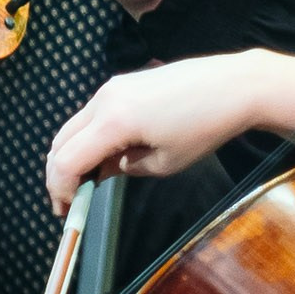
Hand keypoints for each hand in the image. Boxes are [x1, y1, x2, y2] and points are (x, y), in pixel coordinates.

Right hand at [44, 50, 294, 212]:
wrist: (234, 85)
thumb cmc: (206, 128)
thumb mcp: (164, 162)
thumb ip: (123, 168)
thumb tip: (100, 171)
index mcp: (113, 122)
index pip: (66, 161)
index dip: (60, 189)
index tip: (66, 211)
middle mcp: (104, 99)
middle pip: (61, 141)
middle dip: (60, 173)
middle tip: (70, 200)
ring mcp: (112, 86)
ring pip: (74, 126)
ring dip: (73, 153)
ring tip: (88, 181)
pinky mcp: (123, 82)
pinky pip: (93, 114)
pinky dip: (89, 136)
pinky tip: (105, 155)